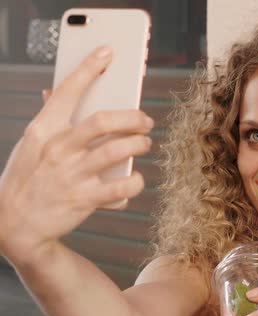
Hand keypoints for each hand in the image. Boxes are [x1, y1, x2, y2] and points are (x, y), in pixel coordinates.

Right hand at [0, 46, 152, 265]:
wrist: (15, 224)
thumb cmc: (28, 178)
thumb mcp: (32, 145)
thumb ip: (48, 120)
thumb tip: (53, 91)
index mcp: (44, 131)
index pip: (67, 91)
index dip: (88, 69)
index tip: (107, 52)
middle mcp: (59, 150)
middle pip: (103, 121)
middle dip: (133, 117)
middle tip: (145, 121)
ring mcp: (72, 175)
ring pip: (117, 151)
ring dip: (139, 144)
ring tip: (144, 144)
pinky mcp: (85, 199)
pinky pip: (122, 187)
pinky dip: (134, 182)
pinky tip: (134, 179)